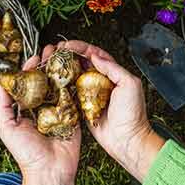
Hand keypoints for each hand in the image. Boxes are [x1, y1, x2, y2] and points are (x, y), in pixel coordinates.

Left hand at [0, 45, 80, 184]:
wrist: (50, 170)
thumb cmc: (26, 152)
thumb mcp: (7, 127)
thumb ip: (4, 105)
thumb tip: (1, 84)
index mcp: (27, 109)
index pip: (29, 83)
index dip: (31, 69)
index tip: (35, 57)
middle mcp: (43, 107)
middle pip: (46, 80)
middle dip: (49, 64)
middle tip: (53, 49)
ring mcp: (59, 110)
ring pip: (60, 85)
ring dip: (62, 69)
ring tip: (64, 54)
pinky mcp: (73, 114)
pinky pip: (73, 96)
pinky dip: (74, 83)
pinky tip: (76, 70)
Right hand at [58, 41, 164, 181]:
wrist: (127, 139)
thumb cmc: (132, 113)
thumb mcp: (129, 84)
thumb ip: (113, 68)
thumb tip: (95, 56)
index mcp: (114, 73)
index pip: (96, 54)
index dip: (82, 47)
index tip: (69, 44)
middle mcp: (101, 81)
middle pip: (83, 62)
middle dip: (70, 55)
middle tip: (56, 50)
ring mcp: (91, 93)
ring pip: (76, 76)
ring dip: (64, 68)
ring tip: (52, 61)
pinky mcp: (83, 106)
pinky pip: (71, 92)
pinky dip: (63, 85)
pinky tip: (54, 80)